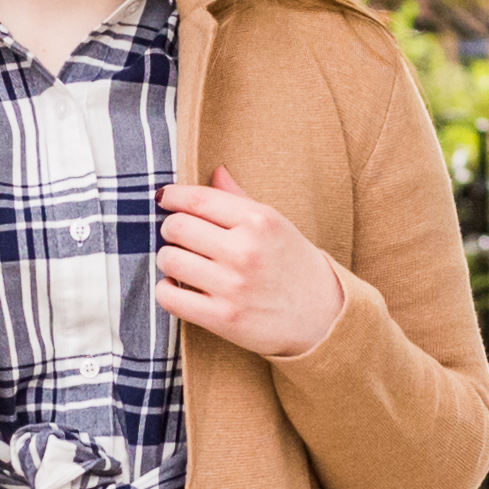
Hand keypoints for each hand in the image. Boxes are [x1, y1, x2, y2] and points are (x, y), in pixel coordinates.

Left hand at [155, 172, 345, 359]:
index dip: (172, 197)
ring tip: (182, 264)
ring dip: (168, 260)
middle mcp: (245, 250)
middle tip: (180, 238)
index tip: (165, 199)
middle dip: (172, 230)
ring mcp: (233, 285)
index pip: (198, 199)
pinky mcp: (223, 318)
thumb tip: (215, 171)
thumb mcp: (276, 225)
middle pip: (176, 227)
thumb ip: (240, 199)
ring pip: (169, 259)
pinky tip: (178, 288)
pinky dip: (165, 290)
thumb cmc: (295, 266)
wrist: (324, 317)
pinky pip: (169, 297)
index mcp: (259, 220)